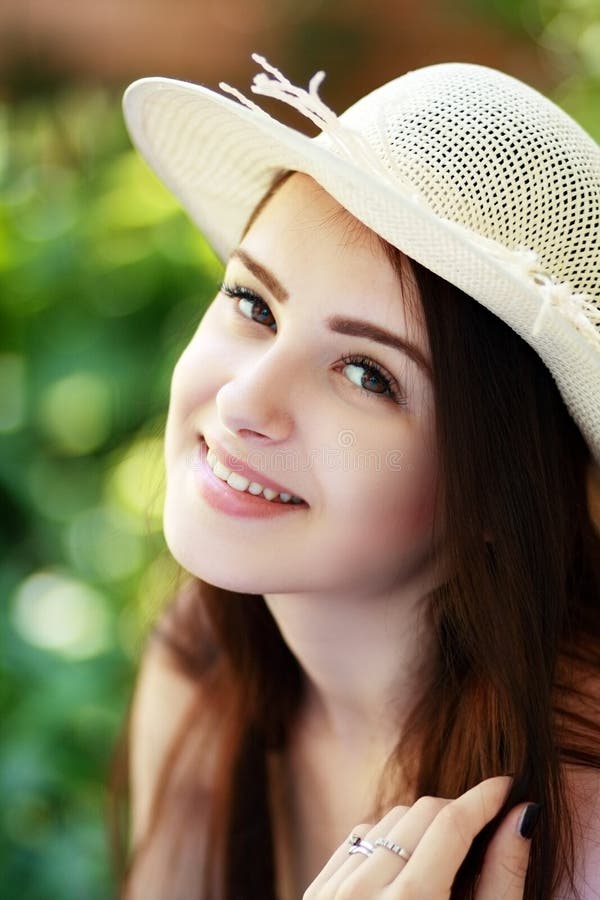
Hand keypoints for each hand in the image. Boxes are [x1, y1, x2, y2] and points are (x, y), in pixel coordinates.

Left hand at [303, 776, 537, 898]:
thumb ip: (501, 880)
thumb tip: (521, 818)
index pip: (451, 825)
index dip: (484, 799)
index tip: (508, 785)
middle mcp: (362, 894)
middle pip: (420, 815)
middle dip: (457, 811)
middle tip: (484, 824)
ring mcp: (331, 892)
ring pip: (387, 822)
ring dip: (422, 825)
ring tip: (447, 851)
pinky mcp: (315, 895)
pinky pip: (358, 839)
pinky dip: (388, 839)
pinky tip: (407, 859)